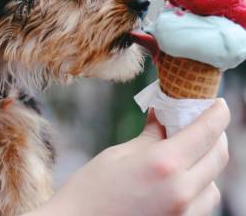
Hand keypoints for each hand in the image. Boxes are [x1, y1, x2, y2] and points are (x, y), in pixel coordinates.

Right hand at [25, 100, 229, 215]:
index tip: (218, 104)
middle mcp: (180, 191)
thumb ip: (150, 136)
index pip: (207, 132)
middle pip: (218, 156)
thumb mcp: (119, 154)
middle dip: (215, 135)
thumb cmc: (90, 189)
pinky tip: (179, 178)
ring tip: (188, 153)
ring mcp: (182, 214)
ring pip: (214, 184)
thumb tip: (163, 117)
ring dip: (207, 164)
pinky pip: (202, 203)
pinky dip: (198, 186)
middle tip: (201, 124)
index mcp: (163, 165)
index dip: (217, 113)